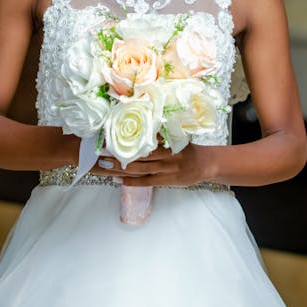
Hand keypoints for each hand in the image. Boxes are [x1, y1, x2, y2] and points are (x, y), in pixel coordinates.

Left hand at [90, 143, 217, 186]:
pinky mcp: (167, 180)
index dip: (125, 139)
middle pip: (138, 155)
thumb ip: (158, 135)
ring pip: (140, 169)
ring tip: (104, 166)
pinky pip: (146, 182)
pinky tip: (118, 180)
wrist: (206, 163)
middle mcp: (166, 154)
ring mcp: (166, 169)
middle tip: (100, 153)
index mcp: (167, 141)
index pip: (143, 139)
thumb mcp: (175, 137)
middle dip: (118, 155)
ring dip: (121, 168)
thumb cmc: (187, 148)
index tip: (109, 136)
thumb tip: (138, 125)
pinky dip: (132, 181)